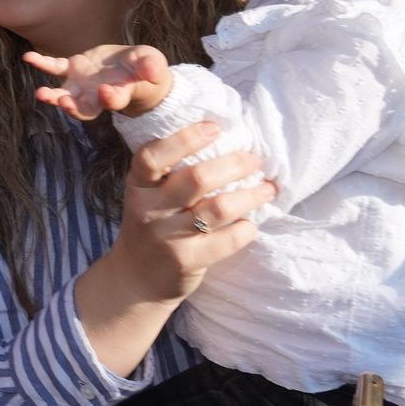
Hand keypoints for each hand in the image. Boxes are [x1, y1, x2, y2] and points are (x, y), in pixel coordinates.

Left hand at [24, 43, 174, 119]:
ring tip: (41, 93)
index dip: (110, 98)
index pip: (112, 101)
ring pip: (64, 95)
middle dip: (73, 108)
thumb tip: (153, 71)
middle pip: (83, 109)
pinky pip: (54, 68)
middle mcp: (96, 96)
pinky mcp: (71, 69)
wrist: (131, 66)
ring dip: (52, 95)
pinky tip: (28, 58)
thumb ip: (151, 67)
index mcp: (118, 95)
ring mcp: (81, 85)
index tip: (106, 92)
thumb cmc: (144, 68)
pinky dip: (42, 63)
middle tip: (64, 103)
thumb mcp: (152, 63)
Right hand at [107, 121, 273, 305]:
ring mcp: (166, 237)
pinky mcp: (186, 261)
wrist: (136, 277)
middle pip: (195, 179)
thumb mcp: (148, 196)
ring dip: (250, 196)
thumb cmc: (152, 225)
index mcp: (138, 186)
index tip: (215, 128)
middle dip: (233, 165)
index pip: (153, 156)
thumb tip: (225, 143)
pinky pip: (226, 240)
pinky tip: (251, 224)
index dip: (184, 139)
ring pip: (218, 209)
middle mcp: (148, 210)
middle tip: (255, 160)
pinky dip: (245, 229)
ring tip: (268, 189)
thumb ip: (171, 174)